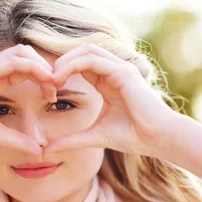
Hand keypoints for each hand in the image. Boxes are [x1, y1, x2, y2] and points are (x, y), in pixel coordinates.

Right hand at [0, 44, 57, 153]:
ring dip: (42, 65)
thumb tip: (39, 152)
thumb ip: (17, 139)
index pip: (28, 69)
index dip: (45, 79)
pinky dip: (33, 67)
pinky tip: (43, 81)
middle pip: (29, 56)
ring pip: (23, 52)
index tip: (54, 97)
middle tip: (57, 89)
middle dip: (48, 69)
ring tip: (53, 84)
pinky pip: (13, 60)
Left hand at [44, 44, 178, 156]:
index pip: (81, 65)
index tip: (46, 89)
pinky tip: (61, 78)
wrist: (157, 139)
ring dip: (65, 61)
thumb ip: (72, 140)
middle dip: (60, 63)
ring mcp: (120, 68)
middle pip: (81, 52)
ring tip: (50, 78)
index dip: (62, 72)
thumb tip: (47, 150)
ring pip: (86, 50)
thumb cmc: (134, 137)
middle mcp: (115, 71)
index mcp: (108, 82)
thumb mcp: (95, 136)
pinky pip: (93, 59)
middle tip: (44, 80)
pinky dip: (74, 65)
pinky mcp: (123, 72)